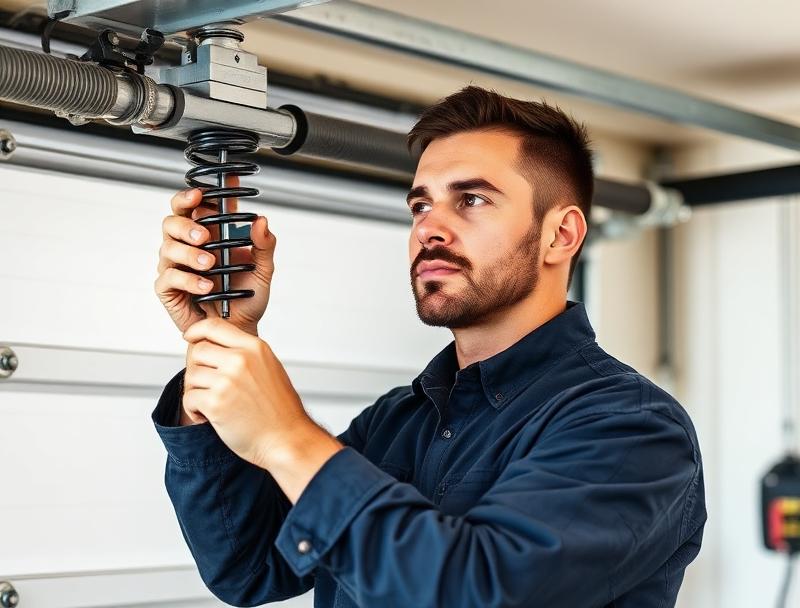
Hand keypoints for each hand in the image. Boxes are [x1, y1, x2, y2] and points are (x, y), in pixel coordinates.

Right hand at [154, 176, 276, 335]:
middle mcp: (188, 246)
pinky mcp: (168, 289)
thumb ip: (264, 245)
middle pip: (172, 221)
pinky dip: (188, 280)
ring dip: (189, 253)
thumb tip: (261, 221)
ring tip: (210, 264)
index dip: (194, 194)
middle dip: (185, 223)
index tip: (203, 191)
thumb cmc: (246, 297)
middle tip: (204, 235)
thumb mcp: (263, 270)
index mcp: (209, 235)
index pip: (195, 206)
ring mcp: (175, 266)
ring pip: (168, 247)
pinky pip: (169, 277)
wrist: (240, 328)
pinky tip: (206, 286)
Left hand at [182, 318, 317, 465]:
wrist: (287, 438)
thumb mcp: (269, 368)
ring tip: (212, 404)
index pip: (215, 326)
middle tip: (206, 385)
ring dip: (195, 391)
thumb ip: (245, 354)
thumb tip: (216, 347)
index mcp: (255, 348)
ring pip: (190, 376)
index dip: (197, 330)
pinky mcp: (216, 403)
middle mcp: (240, 360)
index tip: (190, 337)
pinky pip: (189, 398)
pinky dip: (194, 410)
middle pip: (198, 351)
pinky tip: (208, 416)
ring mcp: (227, 381)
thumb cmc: (280, 409)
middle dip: (197, 368)